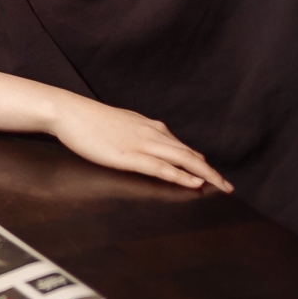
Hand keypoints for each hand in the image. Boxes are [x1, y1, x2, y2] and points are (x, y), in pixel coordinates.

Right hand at [46, 91, 232, 192]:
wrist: (69, 112)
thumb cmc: (89, 120)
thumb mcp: (120, 123)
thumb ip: (138, 131)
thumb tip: (151, 139)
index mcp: (149, 127)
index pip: (182, 147)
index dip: (200, 162)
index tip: (212, 173)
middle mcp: (151, 134)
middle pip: (189, 154)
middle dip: (211, 171)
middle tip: (228, 186)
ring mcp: (142, 144)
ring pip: (182, 160)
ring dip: (205, 174)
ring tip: (221, 187)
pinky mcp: (130, 156)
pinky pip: (162, 168)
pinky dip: (181, 176)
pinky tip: (194, 183)